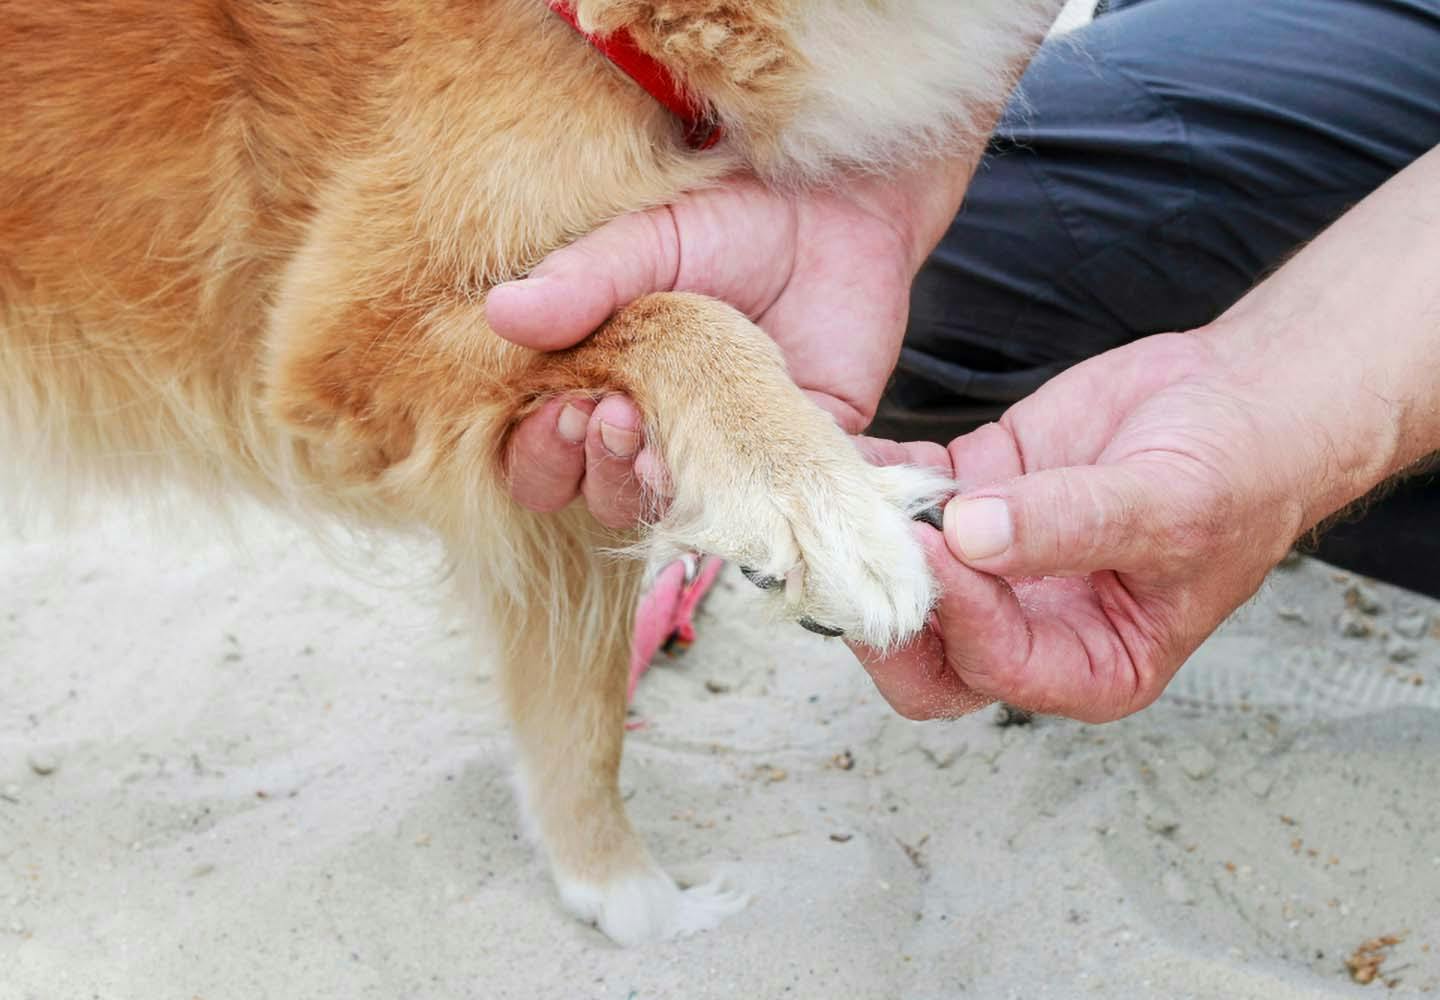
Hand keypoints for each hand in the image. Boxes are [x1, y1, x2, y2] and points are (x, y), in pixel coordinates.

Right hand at [490, 160, 974, 526]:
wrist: (837, 210)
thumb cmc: (731, 223)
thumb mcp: (649, 240)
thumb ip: (583, 280)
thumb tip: (503, 313)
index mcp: (601, 388)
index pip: (545, 455)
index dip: (542, 451)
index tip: (565, 408)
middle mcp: (656, 435)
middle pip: (601, 497)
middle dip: (598, 472)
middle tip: (615, 418)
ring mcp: (725, 456)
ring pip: (675, 515)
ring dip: (661, 492)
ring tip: (664, 449)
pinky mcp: (796, 458)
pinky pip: (783, 506)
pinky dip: (774, 505)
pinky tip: (763, 471)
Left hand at [853, 145, 1439, 721]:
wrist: (1239, 399)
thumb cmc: (1238, 473)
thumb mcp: (1169, 507)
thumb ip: (1071, 525)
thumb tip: (971, 536)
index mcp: (1091, 665)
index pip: (993, 667)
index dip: (957, 614)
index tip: (937, 547)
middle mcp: (1031, 626)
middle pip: (925, 653)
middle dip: (883, 606)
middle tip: (856, 547)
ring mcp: (994, 564)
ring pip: (904, 573)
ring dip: (869, 537)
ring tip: (841, 490)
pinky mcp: (973, 497)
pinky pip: (908, 499)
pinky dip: (878, 478)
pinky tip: (852, 449)